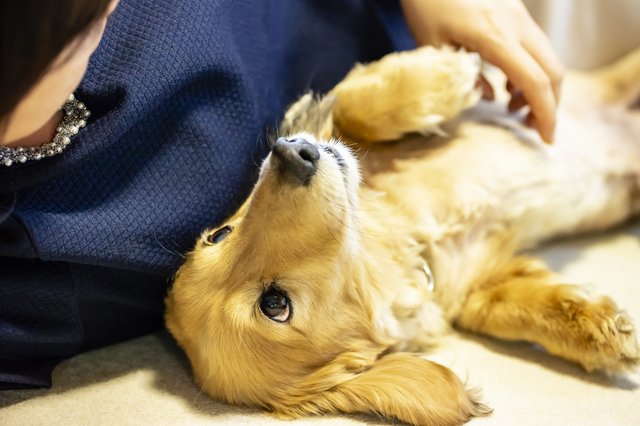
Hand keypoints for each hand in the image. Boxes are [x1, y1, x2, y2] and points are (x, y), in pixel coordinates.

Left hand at [400, 0, 563, 142]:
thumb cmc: (426, 4)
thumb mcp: (434, 46)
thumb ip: (462, 77)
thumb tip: (487, 98)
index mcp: (496, 36)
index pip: (535, 81)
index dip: (545, 113)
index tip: (546, 139)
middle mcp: (517, 24)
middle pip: (552, 70)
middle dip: (549, 104)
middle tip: (531, 129)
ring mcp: (519, 15)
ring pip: (546, 57)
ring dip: (539, 88)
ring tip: (513, 110)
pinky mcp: (514, 12)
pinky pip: (532, 47)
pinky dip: (528, 71)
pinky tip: (507, 87)